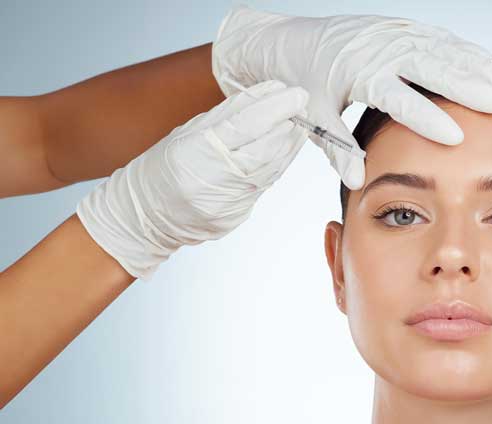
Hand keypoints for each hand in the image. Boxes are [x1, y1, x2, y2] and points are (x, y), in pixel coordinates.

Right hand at [76, 79, 308, 280]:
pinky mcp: (236, 216)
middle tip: (301, 107)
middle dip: (288, 125)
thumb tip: (266, 93)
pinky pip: (263, 186)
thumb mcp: (187, 132)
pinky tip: (282, 151)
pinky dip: (276, 166)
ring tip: (297, 126)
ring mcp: (228, 202)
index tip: (295, 94)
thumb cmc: (162, 169)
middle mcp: (214, 179)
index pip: (246, 125)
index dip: (275, 109)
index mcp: (197, 152)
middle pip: (265, 149)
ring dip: (288, 146)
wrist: (144, 217)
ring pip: (271, 169)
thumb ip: (227, 114)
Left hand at [211, 6, 491, 189]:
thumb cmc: (302, 81)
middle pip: (429, 67)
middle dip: (464, 86)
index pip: (398, 98)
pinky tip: (484, 63)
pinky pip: (435, 37)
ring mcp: (390, 34)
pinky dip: (462, 50)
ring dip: (471, 65)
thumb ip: (338, 148)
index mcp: (357, 74)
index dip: (427, 117)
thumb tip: (358, 182)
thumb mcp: (314, 117)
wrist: (287, 40)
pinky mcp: (397, 28)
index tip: (455, 136)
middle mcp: (378, 50)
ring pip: (439, 48)